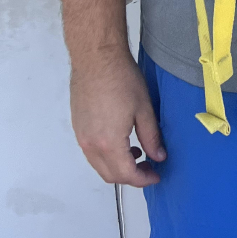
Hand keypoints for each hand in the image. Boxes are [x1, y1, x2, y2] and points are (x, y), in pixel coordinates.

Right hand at [71, 49, 166, 186]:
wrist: (96, 58)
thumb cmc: (122, 79)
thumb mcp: (144, 109)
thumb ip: (151, 137)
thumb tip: (158, 157)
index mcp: (109, 143)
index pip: (126, 174)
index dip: (143, 179)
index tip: (156, 175)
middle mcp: (91, 145)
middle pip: (110, 175)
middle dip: (131, 176)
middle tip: (149, 166)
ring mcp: (81, 137)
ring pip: (99, 165)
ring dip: (118, 167)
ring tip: (138, 152)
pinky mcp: (77, 128)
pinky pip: (92, 153)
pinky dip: (107, 156)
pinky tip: (121, 141)